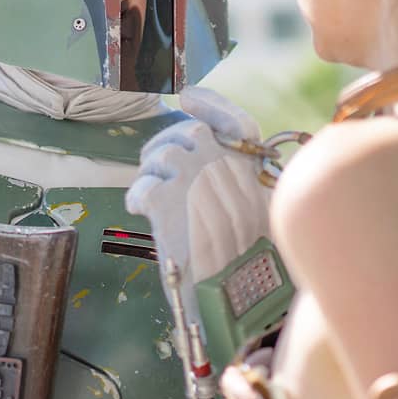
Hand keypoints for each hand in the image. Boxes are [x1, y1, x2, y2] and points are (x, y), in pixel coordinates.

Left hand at [125, 87, 271, 318]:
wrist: (236, 301)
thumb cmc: (247, 267)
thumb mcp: (260, 216)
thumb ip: (240, 183)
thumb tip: (213, 155)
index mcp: (251, 170)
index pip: (235, 120)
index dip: (211, 105)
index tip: (189, 97)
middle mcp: (224, 166)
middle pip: (187, 132)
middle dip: (167, 145)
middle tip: (157, 170)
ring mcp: (195, 181)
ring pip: (161, 154)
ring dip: (150, 173)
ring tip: (153, 199)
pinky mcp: (168, 203)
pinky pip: (143, 186)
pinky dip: (137, 197)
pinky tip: (140, 212)